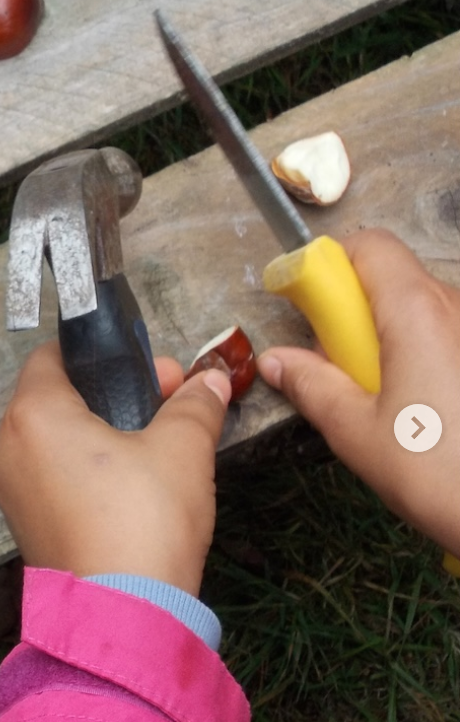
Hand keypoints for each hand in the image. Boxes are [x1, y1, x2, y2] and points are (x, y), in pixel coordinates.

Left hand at [0, 345, 229, 595]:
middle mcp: (7, 448)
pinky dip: (84, 467)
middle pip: (55, 398)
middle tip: (169, 400)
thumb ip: (194, 405)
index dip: (102, 353)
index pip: (51, 357)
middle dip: (113, 392)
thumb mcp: (181, 450)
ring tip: (158, 441)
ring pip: (54, 440)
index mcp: (33, 416)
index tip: (150, 367)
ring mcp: (10, 491)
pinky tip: (132, 481)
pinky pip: (51, 476)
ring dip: (101, 430)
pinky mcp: (24, 525)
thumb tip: (212, 380)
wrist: (123, 615)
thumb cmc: (144, 520)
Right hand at [258, 228, 459, 555]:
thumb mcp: (356, 432)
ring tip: (386, 402)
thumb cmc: (445, 475)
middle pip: (394, 280)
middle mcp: (458, 308)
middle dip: (354, 314)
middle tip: (338, 369)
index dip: (326, 265)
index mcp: (417, 313)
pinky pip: (450, 338)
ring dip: (391, 340)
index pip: (368, 246)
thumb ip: (312, 385)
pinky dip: (426, 359)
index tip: (302, 303)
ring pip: (425, 312)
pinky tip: (424, 413)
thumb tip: (278, 360)